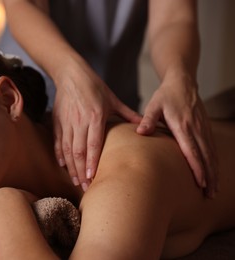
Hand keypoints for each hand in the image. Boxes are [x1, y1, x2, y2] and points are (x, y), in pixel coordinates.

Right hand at [53, 62, 141, 190]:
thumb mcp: (113, 98)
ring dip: (71, 167)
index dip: (92, 162)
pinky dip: (59, 155)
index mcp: (95, 116)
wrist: (71, 74)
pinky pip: (57, 142)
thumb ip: (128, 114)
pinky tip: (62, 166)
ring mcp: (66, 122)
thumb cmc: (94, 85)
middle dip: (81, 171)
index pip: (93, 144)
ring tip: (75, 181)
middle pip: (79, 151)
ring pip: (67, 149)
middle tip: (85, 187)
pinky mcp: (57, 121)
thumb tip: (145, 125)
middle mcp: (79, 121)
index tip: (92, 177)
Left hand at [136, 74, 217, 196]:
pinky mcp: (205, 126)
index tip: (202, 182)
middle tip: (210, 194)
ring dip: (214, 171)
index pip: (192, 150)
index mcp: (183, 125)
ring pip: (211, 153)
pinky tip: (215, 170)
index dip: (197, 167)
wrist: (182, 82)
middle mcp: (196, 128)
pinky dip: (215, 160)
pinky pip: (212, 146)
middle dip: (210, 176)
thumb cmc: (165, 96)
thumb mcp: (153, 105)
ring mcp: (203, 127)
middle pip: (205, 156)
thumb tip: (140, 132)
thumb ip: (148, 119)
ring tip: (215, 189)